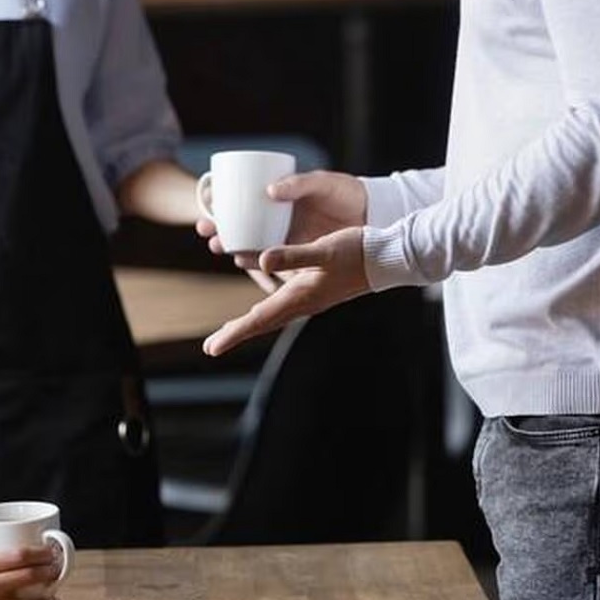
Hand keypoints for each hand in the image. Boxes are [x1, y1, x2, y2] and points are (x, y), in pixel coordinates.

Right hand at [197, 171, 365, 276]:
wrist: (373, 214)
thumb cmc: (346, 192)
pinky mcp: (298, 254)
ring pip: (251, 243)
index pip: (241, 200)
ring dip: (232, 246)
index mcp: (279, 197)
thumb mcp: (322, 183)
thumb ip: (299, 184)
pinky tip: (244, 262)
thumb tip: (270, 190)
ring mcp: (286, 236)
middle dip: (218, 228)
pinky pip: (271, 260)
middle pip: (239, 224)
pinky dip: (256, 262)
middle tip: (206, 231)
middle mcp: (277, 217)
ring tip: (220, 246)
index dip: (221, 204)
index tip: (208, 206)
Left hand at [203, 226, 369, 356]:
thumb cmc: (357, 253)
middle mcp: (303, 302)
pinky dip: (266, 309)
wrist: (387, 259)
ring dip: (250, 323)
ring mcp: (310, 298)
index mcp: (300, 296)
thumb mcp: (323, 250)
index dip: (234, 334)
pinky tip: (264, 306)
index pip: (259, 320)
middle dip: (236, 333)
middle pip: (262, 323)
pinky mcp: (315, 290)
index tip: (212, 349)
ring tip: (230, 330)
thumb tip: (263, 259)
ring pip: (272, 315)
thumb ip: (293, 256)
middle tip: (212, 347)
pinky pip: (282, 304)